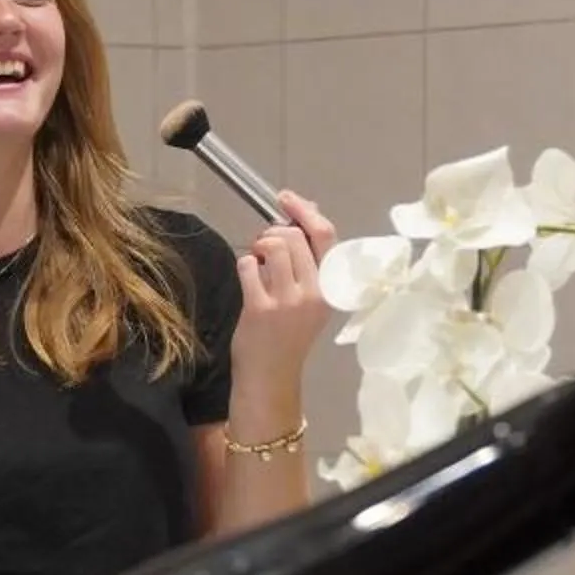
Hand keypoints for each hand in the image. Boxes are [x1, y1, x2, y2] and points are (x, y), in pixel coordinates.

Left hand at [226, 191, 337, 388]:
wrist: (271, 375)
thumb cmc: (288, 334)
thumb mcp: (308, 296)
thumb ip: (308, 258)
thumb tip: (304, 210)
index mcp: (330, 287)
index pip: (325, 236)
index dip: (304, 211)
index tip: (286, 199)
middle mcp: (313, 292)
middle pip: (292, 236)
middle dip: (272, 231)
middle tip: (263, 247)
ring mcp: (287, 301)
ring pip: (271, 246)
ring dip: (258, 247)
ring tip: (257, 263)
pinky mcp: (260, 308)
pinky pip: (248, 265)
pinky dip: (244, 265)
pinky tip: (248, 281)